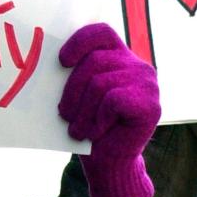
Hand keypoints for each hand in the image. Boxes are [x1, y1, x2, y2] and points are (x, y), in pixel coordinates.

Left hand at [58, 23, 160, 196]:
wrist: (109, 163)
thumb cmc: (88, 127)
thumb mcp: (78, 96)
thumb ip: (73, 74)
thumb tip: (44, 61)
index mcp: (118, 57)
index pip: (100, 32)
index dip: (79, 42)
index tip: (61, 62)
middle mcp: (137, 66)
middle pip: (95, 61)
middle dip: (72, 89)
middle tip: (64, 113)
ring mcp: (147, 84)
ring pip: (100, 83)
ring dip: (82, 111)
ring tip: (77, 129)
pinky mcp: (151, 105)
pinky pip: (113, 101)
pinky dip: (99, 120)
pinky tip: (97, 133)